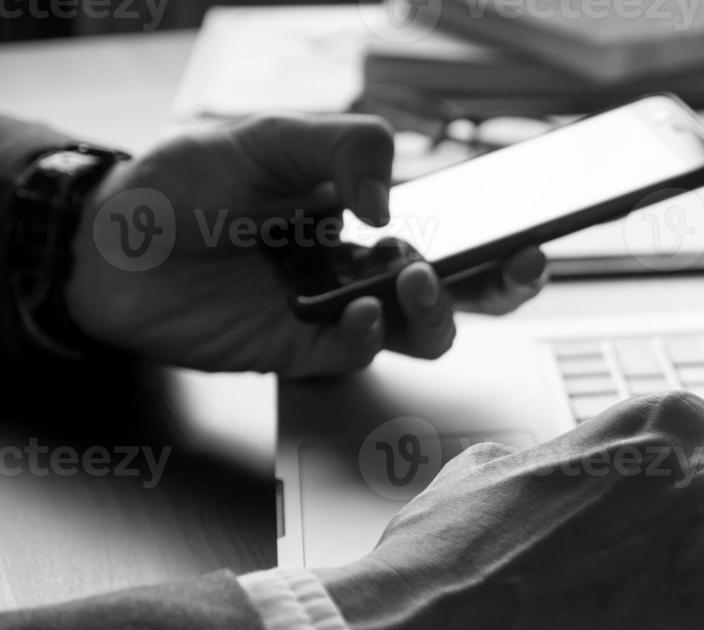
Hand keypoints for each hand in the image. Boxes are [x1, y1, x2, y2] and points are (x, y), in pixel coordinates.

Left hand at [63, 114, 547, 376]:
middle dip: (496, 285)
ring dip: (435, 311)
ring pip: (420, 333)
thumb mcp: (264, 136)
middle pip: (455, 289)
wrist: (108, 244)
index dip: (496, 239)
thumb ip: (340, 146)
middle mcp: (360, 264)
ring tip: (412, 279)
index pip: (449, 228)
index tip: (530, 237)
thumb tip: (391, 202)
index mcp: (362, 210)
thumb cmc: (181, 184)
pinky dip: (367, 334)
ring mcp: (336, 310)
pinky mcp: (302, 348)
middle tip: (510, 268)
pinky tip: (353, 307)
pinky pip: (357, 354)